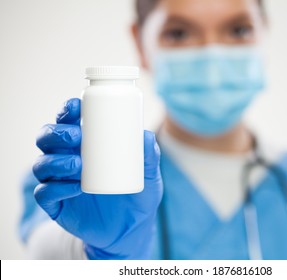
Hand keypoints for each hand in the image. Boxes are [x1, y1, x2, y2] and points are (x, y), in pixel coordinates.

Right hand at [32, 98, 162, 258]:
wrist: (131, 230)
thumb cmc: (137, 195)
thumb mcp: (149, 175)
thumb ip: (150, 156)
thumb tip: (146, 135)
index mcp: (86, 146)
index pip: (68, 122)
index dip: (66, 111)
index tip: (76, 106)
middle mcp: (68, 159)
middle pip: (47, 139)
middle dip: (56, 133)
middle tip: (77, 137)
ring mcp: (60, 182)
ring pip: (42, 164)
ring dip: (55, 161)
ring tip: (78, 164)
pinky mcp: (57, 205)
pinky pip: (44, 193)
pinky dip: (55, 188)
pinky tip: (75, 187)